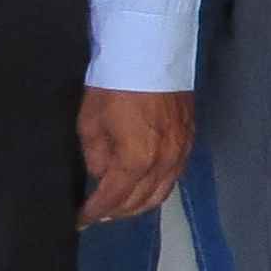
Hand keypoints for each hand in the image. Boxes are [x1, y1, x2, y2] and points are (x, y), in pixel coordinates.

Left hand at [77, 87, 192, 222]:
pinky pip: (174, 176)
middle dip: (117, 212)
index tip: (80, 221)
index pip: (113, 199)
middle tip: (98, 214)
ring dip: (139, 204)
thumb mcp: (90, 121)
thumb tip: (102, 172)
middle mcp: (164, 163)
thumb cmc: (114, 83)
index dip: (94, 212)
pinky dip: (157, 188)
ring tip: (120, 205)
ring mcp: (181, 152)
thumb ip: (95, 155)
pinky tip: (144, 184)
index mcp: (136, 160)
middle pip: (140, 202)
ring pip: (162, 193)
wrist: (150, 50)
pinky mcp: (190, 140)